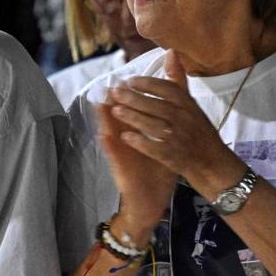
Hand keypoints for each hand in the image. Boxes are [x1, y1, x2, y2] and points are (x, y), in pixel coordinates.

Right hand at [93, 71, 177, 236]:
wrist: (153, 197)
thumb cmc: (158, 168)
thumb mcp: (165, 143)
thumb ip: (169, 122)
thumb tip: (175, 103)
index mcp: (138, 134)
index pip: (133, 111)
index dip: (132, 96)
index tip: (130, 78)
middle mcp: (127, 141)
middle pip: (119, 118)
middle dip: (115, 102)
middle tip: (112, 85)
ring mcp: (122, 154)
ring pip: (111, 133)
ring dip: (104, 119)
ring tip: (100, 103)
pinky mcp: (120, 168)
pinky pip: (113, 156)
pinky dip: (109, 145)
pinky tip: (104, 135)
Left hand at [107, 49, 243, 195]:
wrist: (213, 163)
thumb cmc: (199, 131)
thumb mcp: (192, 104)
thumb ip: (178, 80)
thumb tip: (170, 52)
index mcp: (189, 105)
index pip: (167, 89)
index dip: (147, 84)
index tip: (130, 80)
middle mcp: (185, 119)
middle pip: (156, 106)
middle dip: (134, 98)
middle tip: (116, 93)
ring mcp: (179, 138)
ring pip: (153, 125)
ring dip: (133, 117)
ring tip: (116, 111)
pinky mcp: (173, 156)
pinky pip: (154, 147)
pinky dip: (139, 141)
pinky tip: (125, 136)